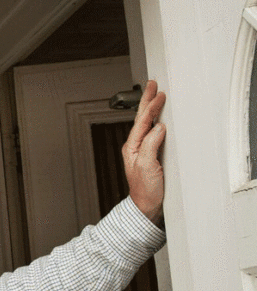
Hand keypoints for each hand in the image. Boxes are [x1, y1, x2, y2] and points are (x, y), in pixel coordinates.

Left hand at [123, 80, 166, 223]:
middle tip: (152, 85)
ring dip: (150, 108)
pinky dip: (155, 121)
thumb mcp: (147, 166)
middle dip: (147, 101)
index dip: (151, 107)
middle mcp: (135, 146)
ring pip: (146, 123)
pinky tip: (158, 118)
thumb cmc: (145, 190)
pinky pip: (151, 132)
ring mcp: (141, 150)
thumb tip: (158, 128)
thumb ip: (151, 145)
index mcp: (132, 146)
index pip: (142, 121)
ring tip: (154, 95)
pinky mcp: (149, 155)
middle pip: (141, 118)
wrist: (146, 206)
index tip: (159, 94)